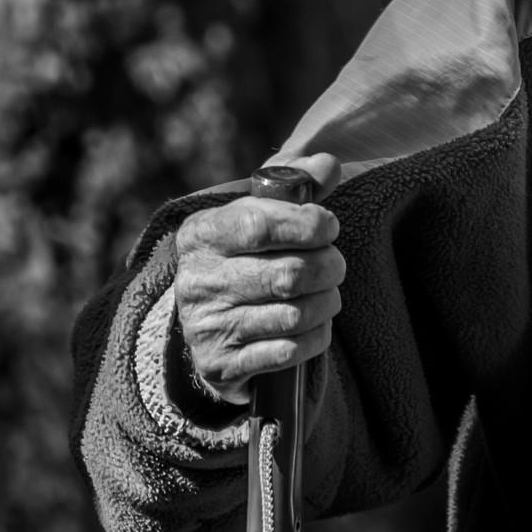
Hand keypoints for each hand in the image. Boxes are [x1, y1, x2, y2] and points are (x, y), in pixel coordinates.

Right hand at [173, 153, 344, 403]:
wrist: (210, 320)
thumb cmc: (248, 252)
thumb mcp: (261, 209)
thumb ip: (297, 181)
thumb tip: (327, 165)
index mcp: (202, 234)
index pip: (259, 225)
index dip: (308, 225)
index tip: (329, 227)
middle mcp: (197, 281)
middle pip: (288, 275)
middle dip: (329, 267)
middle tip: (334, 264)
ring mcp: (206, 327)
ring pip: (294, 315)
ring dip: (327, 302)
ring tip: (327, 291)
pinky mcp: (221, 365)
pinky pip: (289, 352)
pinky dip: (316, 336)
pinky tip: (313, 324)